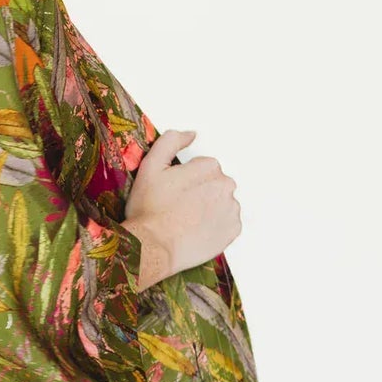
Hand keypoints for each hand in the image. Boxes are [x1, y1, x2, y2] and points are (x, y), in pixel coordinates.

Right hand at [122, 129, 241, 286]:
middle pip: (214, 184)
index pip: (203, 168)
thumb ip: (171, 141)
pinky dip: (215, 226)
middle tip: (177, 208)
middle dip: (199, 193)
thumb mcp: (150, 166)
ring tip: (186, 221)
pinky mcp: (233, 231)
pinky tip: (196, 231)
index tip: (173, 192)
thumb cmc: (149, 209)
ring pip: (221, 203)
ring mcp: (231, 209)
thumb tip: (191, 134)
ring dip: (208, 209)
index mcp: (209, 167)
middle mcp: (226, 186)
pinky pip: (227, 223)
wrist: (153, 246)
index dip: (185, 180)